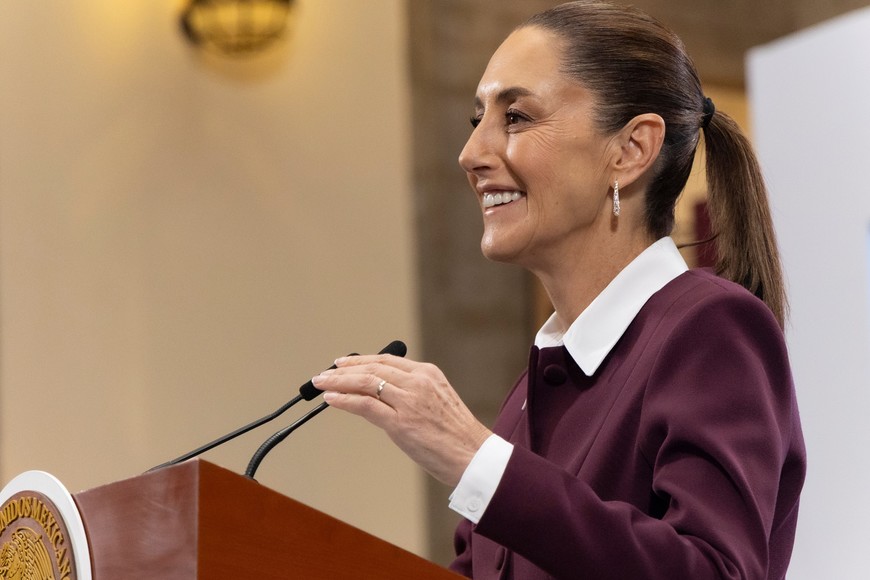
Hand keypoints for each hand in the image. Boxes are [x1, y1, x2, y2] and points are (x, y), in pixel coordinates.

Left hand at [311, 353, 490, 486]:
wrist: (473, 456)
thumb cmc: (457, 435)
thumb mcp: (438, 401)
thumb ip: (414, 392)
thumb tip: (383, 395)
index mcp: (428, 373)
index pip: (387, 360)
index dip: (361, 360)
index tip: (343, 363)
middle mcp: (417, 382)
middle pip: (371, 368)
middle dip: (343, 370)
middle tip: (324, 374)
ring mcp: (409, 401)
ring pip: (364, 383)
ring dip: (338, 382)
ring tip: (320, 384)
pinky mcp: (400, 422)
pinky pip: (365, 405)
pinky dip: (344, 400)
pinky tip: (331, 399)